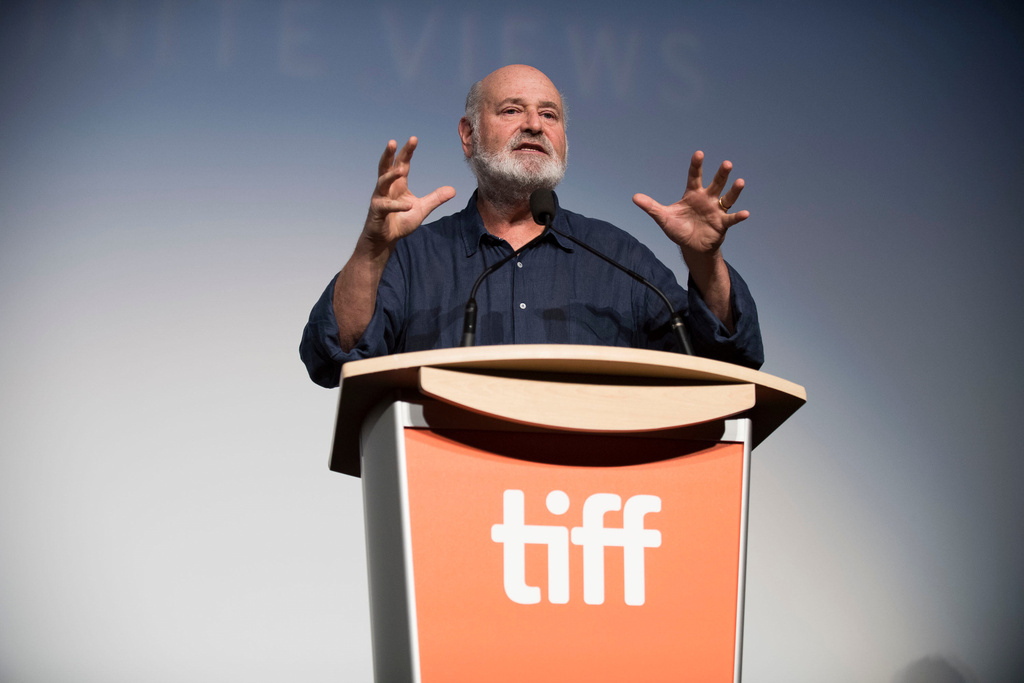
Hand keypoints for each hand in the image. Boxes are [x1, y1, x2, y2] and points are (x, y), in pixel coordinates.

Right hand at [363, 137, 454, 246]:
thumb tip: (453, 190)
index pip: (402, 164)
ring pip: (382, 182)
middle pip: (386, 167)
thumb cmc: (400, 221)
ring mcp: (380, 198)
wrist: (386, 239)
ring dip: (390, 176)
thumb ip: (435, 198)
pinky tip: (408, 206)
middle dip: (390, 154)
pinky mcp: (377, 211)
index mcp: (398, 184)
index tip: (413, 139)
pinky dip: (397, 206)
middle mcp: (387, 187)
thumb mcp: (422, 209)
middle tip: (393, 141)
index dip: (407, 152)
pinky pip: (386, 205)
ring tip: (401, 170)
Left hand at [632, 150, 748, 258]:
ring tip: (740, 182)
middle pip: (716, 183)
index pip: (694, 176)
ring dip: (734, 191)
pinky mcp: (722, 224)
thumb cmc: (679, 229)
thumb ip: (651, 207)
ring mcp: (716, 210)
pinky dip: (738, 216)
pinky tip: (746, 213)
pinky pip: (732, 218)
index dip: (696, 165)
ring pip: (727, 198)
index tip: (699, 153)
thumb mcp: (663, 218)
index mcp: (693, 194)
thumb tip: (634, 197)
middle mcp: (707, 199)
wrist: (691, 246)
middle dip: (721, 174)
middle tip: (727, 163)